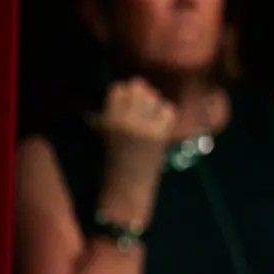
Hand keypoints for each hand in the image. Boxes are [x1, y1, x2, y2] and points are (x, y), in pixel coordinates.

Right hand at [93, 78, 176, 226]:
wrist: (126, 188)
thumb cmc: (112, 160)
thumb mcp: (104, 131)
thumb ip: (113, 110)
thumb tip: (127, 87)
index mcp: (108, 118)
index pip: (119, 87)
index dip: (123, 94)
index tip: (124, 102)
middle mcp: (126, 118)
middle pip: (138, 86)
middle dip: (139, 95)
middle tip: (139, 108)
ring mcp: (145, 125)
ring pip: (155, 96)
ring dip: (153, 104)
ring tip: (148, 117)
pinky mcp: (161, 133)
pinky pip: (168, 110)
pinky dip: (165, 115)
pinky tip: (159, 125)